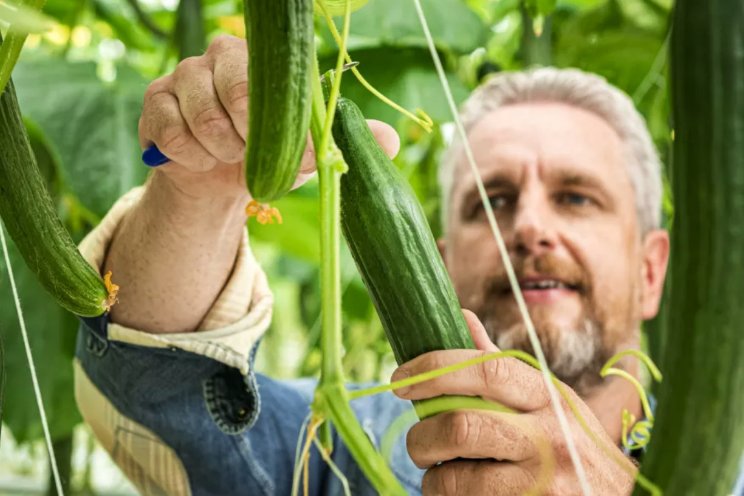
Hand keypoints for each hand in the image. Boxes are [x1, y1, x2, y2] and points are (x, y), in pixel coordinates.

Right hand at [138, 34, 399, 203]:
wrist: (216, 181)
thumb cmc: (264, 155)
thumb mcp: (306, 151)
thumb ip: (343, 141)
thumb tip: (392, 142)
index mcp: (261, 60)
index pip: (270, 80)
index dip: (276, 123)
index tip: (279, 147)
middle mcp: (218, 56)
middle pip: (234, 96)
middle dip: (248, 142)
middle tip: (249, 153)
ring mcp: (181, 76)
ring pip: (202, 120)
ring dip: (220, 154)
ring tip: (226, 156)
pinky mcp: (154, 103)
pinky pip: (172, 135)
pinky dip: (191, 159)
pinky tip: (198, 159)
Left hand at [391, 310, 635, 494]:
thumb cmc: (570, 442)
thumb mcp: (546, 399)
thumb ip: (499, 365)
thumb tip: (461, 315)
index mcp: (546, 395)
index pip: (485, 370)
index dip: (434, 370)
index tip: (399, 380)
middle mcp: (548, 434)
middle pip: (459, 427)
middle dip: (421, 438)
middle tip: (419, 444)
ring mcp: (543, 481)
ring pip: (454, 479)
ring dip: (433, 479)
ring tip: (440, 476)